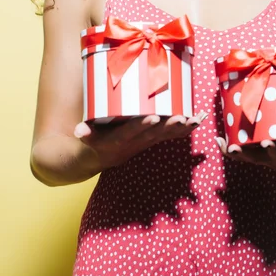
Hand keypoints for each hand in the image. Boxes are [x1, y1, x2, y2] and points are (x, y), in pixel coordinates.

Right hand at [74, 111, 207, 171]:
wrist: (96, 157)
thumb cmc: (90, 140)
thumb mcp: (85, 136)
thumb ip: (84, 133)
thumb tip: (77, 132)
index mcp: (118, 141)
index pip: (130, 133)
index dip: (141, 126)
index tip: (153, 118)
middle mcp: (134, 144)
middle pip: (154, 135)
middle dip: (169, 126)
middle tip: (183, 117)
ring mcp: (143, 143)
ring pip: (165, 135)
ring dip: (182, 128)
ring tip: (196, 119)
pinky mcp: (150, 140)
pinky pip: (169, 135)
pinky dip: (185, 129)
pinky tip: (198, 119)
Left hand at [215, 121, 275, 176]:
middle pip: (274, 159)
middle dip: (270, 152)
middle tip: (266, 144)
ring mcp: (266, 159)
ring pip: (252, 159)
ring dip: (243, 154)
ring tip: (233, 146)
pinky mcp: (254, 155)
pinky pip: (239, 155)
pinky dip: (228, 150)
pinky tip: (218, 141)